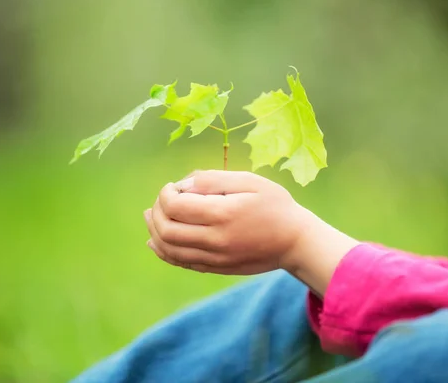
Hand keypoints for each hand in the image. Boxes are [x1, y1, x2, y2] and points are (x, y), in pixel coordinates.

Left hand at [144, 170, 358, 294]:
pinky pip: (180, 262)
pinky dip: (163, 251)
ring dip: (154, 231)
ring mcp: (214, 258)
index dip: (166, 193)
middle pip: (166, 229)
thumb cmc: (275, 206)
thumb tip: (182, 184)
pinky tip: (156, 240)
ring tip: (151, 216)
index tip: (174, 186)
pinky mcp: (216, 268)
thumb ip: (213, 180)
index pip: (175, 206)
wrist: (295, 242)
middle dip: (156, 211)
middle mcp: (215, 239)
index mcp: (223, 214)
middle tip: (163, 199)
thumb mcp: (250, 181)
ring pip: (169, 249)